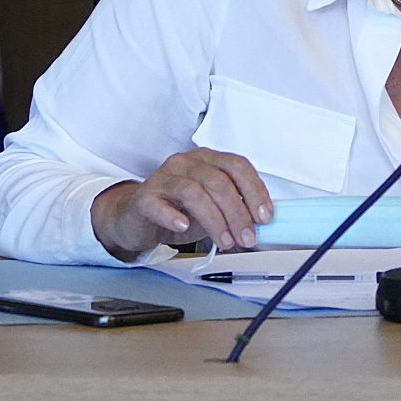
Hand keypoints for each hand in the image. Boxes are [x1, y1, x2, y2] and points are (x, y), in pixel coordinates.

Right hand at [91, 149, 272, 261]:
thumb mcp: (212, 207)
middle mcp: (186, 163)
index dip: (255, 190)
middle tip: (246, 237)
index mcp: (207, 159)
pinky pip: (158, 203)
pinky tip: (185, 227)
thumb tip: (262, 224)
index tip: (264, 216)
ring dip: (214, 219)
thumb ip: (235, 208)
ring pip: (194, 191)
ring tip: (225, 241)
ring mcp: (163, 177)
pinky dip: (174, 215)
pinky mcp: (144, 197)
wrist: (136, 217)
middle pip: (218, 181)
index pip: (237, 166)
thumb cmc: (177, 209)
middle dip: (237, 212)